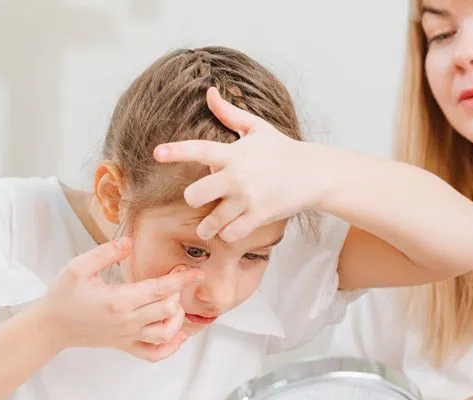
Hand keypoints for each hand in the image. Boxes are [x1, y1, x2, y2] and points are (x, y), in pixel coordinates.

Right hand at [38, 237, 203, 361]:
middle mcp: (127, 321)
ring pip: (166, 334)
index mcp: (119, 300)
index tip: (197, 272)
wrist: (51, 326)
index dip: (181, 279)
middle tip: (179, 278)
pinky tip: (177, 334)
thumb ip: (105, 253)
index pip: (160, 289)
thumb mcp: (78, 267)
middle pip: (168, 309)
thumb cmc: (63, 295)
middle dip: (179, 293)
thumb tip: (128, 242)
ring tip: (175, 305)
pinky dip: (171, 348)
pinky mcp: (125, 346)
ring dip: (178, 319)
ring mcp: (128, 336)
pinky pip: (154, 354)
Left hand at [153, 87, 330, 241]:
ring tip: (210, 227)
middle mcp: (238, 176)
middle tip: (200, 201)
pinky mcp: (260, 216)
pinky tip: (230, 229)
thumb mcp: (257, 128)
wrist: (315, 173)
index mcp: (233, 153)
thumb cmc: (283, 150)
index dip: (177, 151)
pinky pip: (231, 234)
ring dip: (208, 227)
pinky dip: (228, 234)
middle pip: (195, 195)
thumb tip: (210, 92)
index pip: (200, 150)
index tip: (158, 154)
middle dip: (194, 199)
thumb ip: (229, 114)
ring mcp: (248, 198)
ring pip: (212, 221)